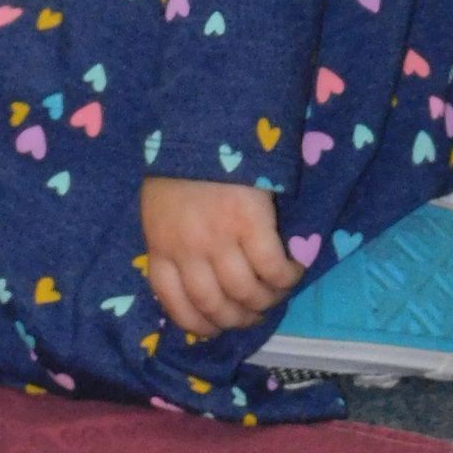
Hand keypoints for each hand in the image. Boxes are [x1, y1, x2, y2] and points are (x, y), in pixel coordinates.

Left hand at [139, 176, 303, 337]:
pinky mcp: (250, 224)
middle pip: (214, 306)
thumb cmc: (180, 166)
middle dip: (237, 319)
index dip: (199, 324)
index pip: (174, 304)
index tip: (217, 327)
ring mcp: (219, 239)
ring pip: (246, 294)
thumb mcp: (159, 210)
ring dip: (265, 301)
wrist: (203, 126)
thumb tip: (195, 277)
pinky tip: (292, 271)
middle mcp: (188, 250)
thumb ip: (171, 242)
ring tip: (275, 292)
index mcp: (160, 247)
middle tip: (253, 312)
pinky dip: (286, 278)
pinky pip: (272, 269)